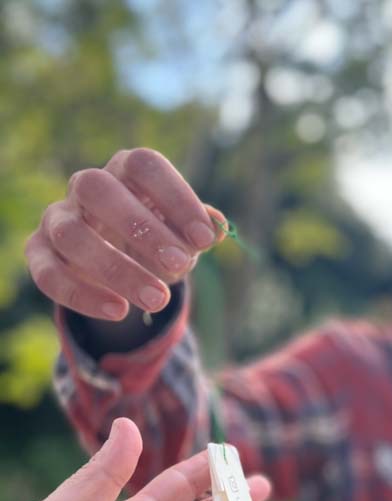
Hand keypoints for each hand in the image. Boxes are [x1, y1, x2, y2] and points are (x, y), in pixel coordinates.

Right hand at [25, 148, 224, 320]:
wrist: (119, 266)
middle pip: (98, 190)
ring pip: (72, 235)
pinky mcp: (39, 253)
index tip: (205, 239)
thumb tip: (219, 226)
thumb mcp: (182, 238)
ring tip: (157, 299)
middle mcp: (86, 187)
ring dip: (117, 269)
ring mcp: (58, 218)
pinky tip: (118, 312)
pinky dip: (82, 295)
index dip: (176, 198)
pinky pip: (48, 273)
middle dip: (141, 228)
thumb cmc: (157, 243)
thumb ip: (198, 232)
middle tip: (179, 264)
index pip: (144, 166)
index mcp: (126, 172)